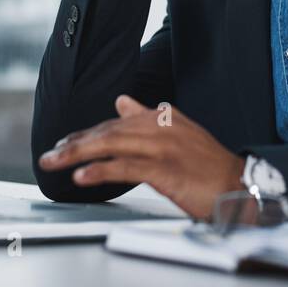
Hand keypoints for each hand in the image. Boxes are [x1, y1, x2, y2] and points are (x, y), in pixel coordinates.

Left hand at [37, 95, 245, 219]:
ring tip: (54, 162)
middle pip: (108, 132)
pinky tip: (81, 176)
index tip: (63, 144)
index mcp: (162, 117)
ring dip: (78, 154)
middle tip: (49, 155)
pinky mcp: (165, 170)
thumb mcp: (179, 132)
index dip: (86, 134)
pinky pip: (125, 168)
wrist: (239, 184)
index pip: (114, 123)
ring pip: (111, 145)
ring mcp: (163, 147)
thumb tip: (121, 102)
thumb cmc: (208, 164)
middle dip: (74, 143)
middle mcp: (160, 127)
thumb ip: (148, 117)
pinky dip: (100, 171)